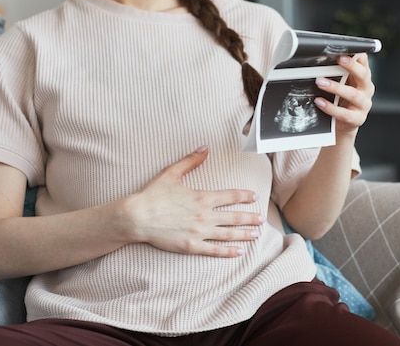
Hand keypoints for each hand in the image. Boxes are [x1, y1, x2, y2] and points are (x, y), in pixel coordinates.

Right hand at [120, 146, 264, 257]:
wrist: (137, 217)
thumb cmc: (152, 195)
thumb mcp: (172, 173)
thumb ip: (191, 160)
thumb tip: (205, 147)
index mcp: (203, 197)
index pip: (230, 196)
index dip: (244, 196)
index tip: (254, 197)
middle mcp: (205, 215)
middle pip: (235, 217)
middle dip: (251, 218)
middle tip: (262, 219)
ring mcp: (200, 232)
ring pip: (228, 234)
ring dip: (244, 234)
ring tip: (256, 234)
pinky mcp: (192, 246)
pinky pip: (215, 250)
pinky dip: (229, 251)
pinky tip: (239, 252)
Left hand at [313, 53, 374, 136]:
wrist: (342, 125)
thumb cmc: (341, 100)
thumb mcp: (342, 83)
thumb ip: (337, 71)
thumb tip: (321, 57)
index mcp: (363, 77)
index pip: (364, 61)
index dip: (357, 55)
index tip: (346, 49)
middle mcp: (366, 89)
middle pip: (363, 75)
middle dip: (351, 66)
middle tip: (339, 59)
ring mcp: (364, 104)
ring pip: (353, 94)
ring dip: (336, 87)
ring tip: (320, 82)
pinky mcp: (357, 119)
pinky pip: (344, 113)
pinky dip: (331, 108)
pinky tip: (320, 102)